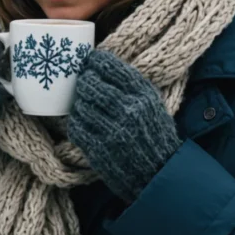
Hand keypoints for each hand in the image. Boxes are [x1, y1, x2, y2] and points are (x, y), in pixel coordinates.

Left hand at [67, 48, 181, 202]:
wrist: (158, 173)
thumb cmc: (154, 134)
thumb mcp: (153, 103)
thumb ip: (131, 84)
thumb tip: (100, 63)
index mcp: (143, 95)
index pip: (111, 67)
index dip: (95, 61)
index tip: (90, 62)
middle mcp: (128, 110)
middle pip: (90, 84)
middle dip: (84, 82)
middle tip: (84, 84)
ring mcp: (113, 130)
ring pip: (80, 105)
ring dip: (80, 104)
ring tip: (86, 106)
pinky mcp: (99, 149)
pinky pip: (76, 127)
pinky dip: (76, 123)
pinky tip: (84, 124)